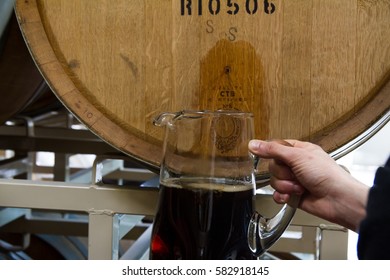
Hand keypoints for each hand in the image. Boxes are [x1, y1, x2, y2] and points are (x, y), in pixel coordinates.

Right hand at [248, 139, 368, 231]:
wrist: (337, 199)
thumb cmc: (327, 175)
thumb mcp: (297, 156)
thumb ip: (273, 150)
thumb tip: (254, 144)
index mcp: (300, 150)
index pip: (276, 148)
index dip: (273, 153)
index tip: (275, 157)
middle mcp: (296, 165)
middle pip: (273, 166)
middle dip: (283, 173)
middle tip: (295, 174)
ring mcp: (294, 180)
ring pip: (274, 181)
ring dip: (285, 186)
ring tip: (299, 187)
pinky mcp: (293, 195)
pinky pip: (277, 194)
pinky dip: (282, 196)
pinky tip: (291, 196)